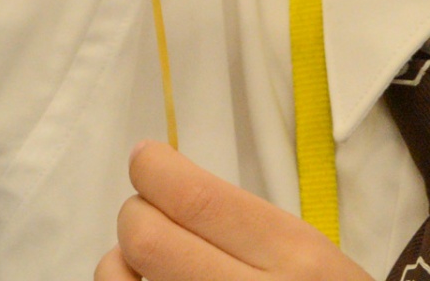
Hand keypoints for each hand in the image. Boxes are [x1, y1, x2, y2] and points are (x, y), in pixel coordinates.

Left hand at [97, 142, 370, 280]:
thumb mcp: (309, 256)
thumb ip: (245, 227)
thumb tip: (163, 188)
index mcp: (294, 257)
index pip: (198, 200)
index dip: (156, 171)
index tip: (146, 160)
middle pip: (148, 239)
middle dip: (136, 216)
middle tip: (148, 216)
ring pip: (120, 280)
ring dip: (121, 264)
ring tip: (146, 264)